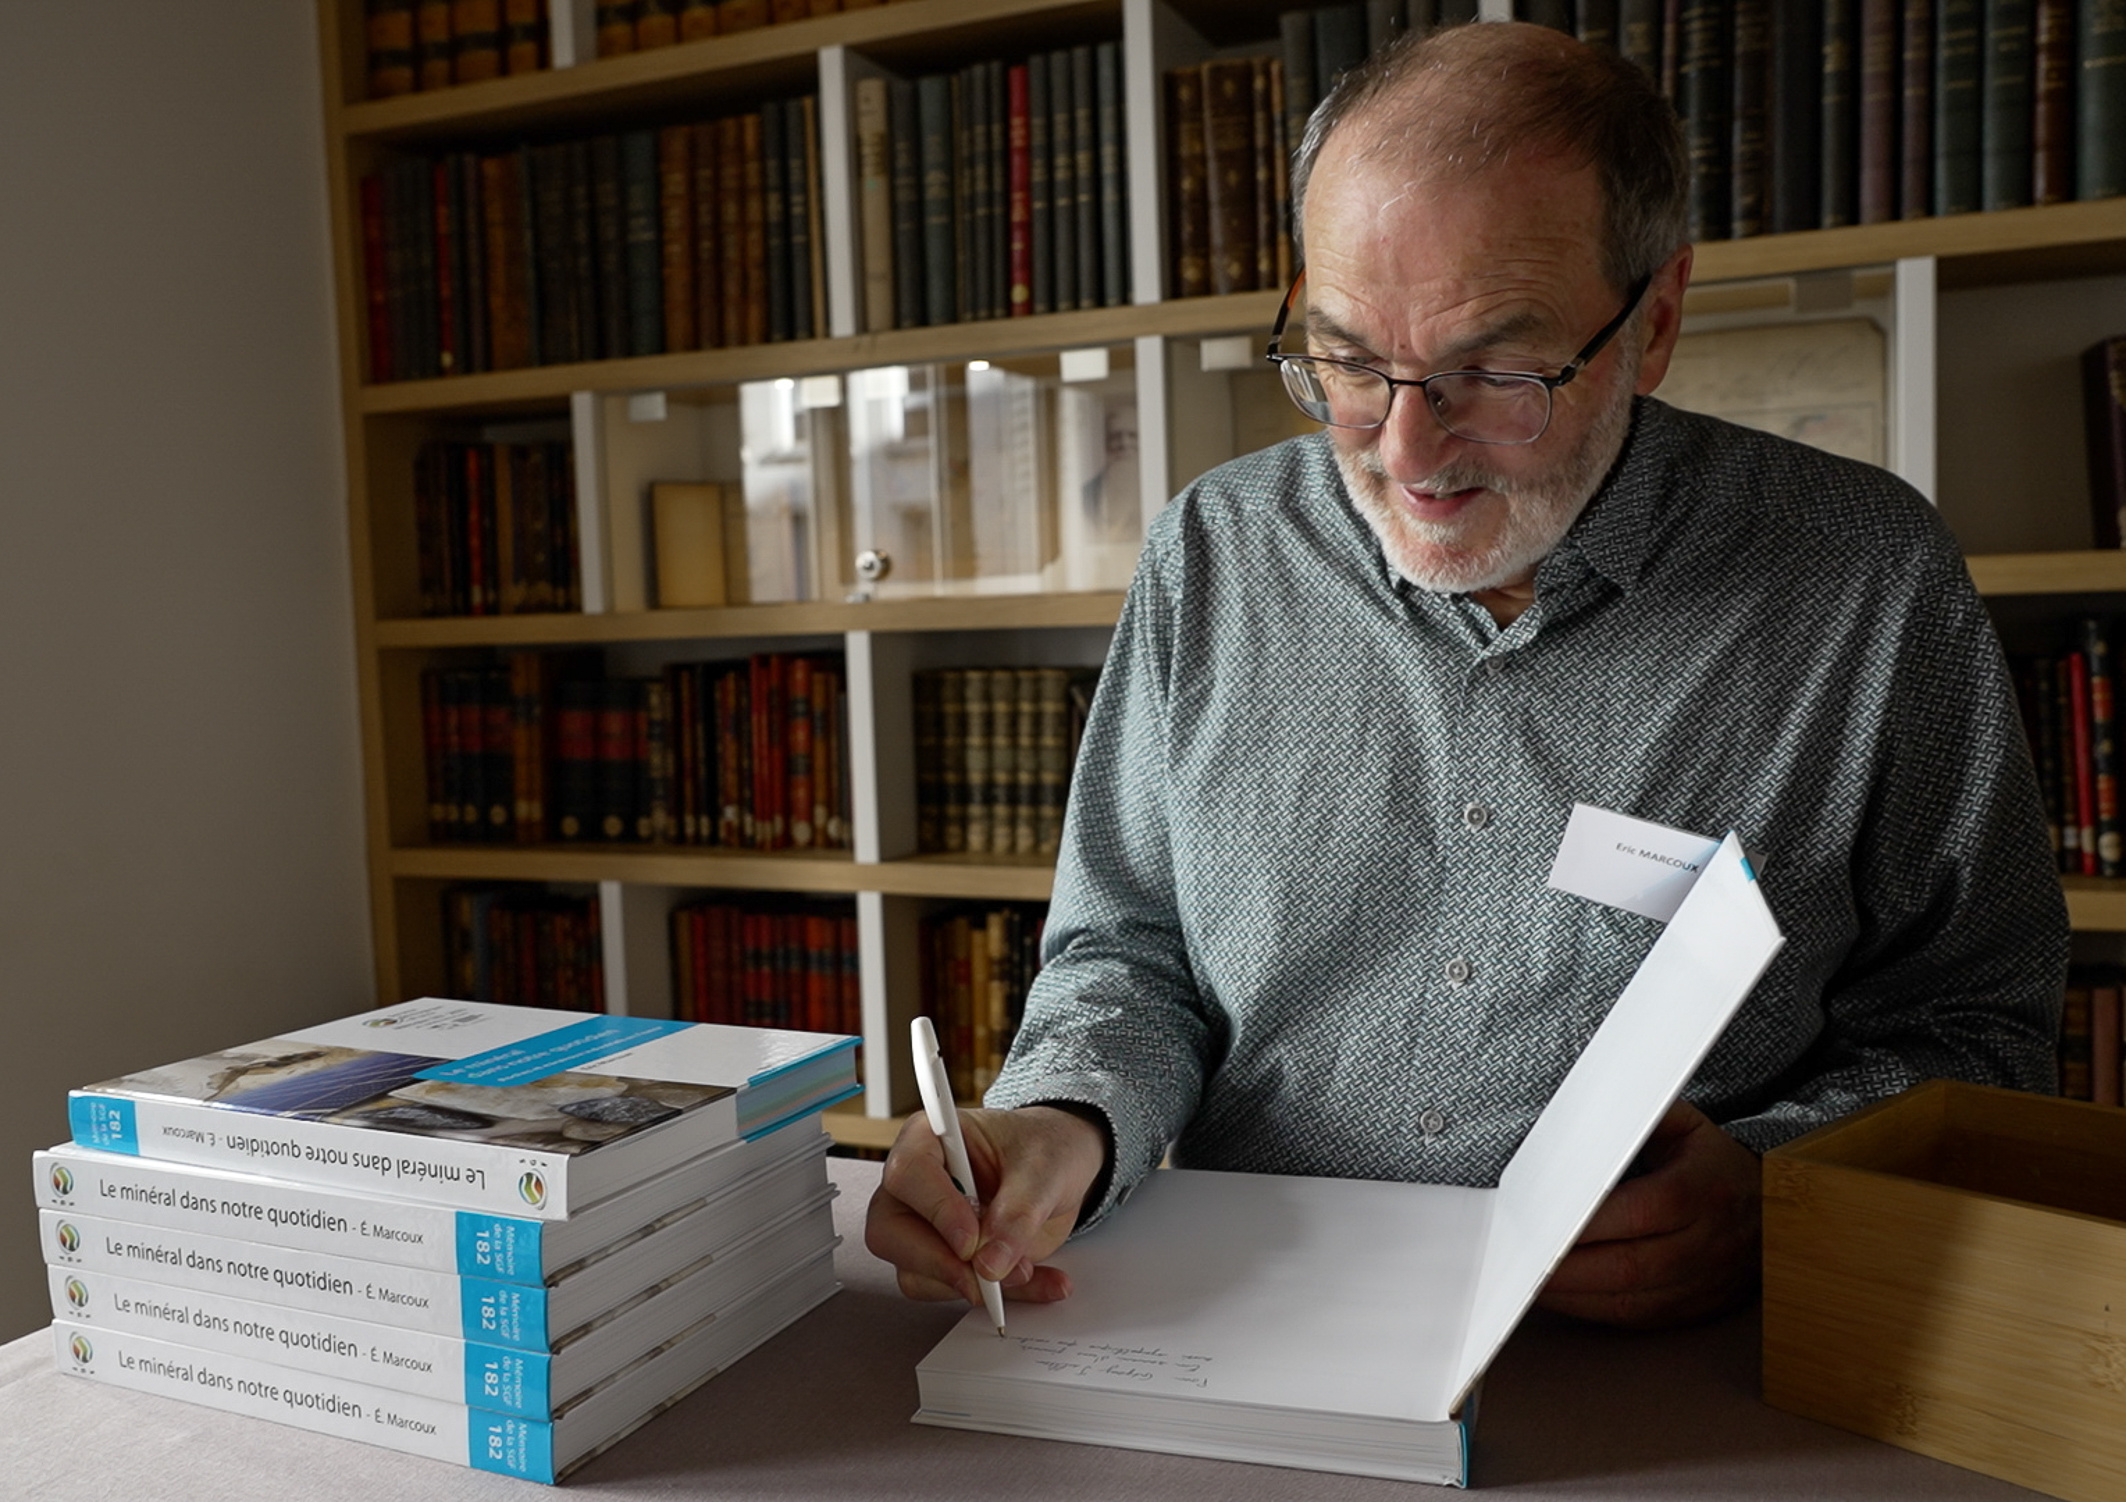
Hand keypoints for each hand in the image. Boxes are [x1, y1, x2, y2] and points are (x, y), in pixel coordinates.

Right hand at [864, 1104, 1108, 1309]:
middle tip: (989, 1276)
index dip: (937, 1210)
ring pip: (914, 1272)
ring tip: (1028, 1270)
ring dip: (973, 1284)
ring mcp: (924, 1225)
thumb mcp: (1043, 1170)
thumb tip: (989, 1264)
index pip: (908, 1174)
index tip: (971, 1240)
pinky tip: (1035, 1280)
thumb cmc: (1044, 1148)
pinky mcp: (942, 1259)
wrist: (1064, 1168)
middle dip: (940, 1263)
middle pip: (888, 1232)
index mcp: (930, 1138)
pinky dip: (996, 1296)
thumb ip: (1018, 1213)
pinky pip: (949, 1290)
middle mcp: (916, 1184)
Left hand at [1536, 1099, 1760, 1328]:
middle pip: (1629, 1266)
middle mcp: (1707, 1244)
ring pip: (1630, 1302)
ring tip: (1527, 1280)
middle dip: (1566, 1267)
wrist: (1771, 1209)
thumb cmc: (1712, 1162)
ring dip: (1572, 1296)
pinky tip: (1560, 1297)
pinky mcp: (1694, 1309)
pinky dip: (1591, 1310)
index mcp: (1703, 1190)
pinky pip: (1636, 1319)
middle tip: (1518, 1258)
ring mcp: (1704, 1284)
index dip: (1588, 1222)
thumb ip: (1635, 1119)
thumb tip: (1583, 1120)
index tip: (1541, 1221)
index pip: (1641, 1211)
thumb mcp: (1683, 1125)